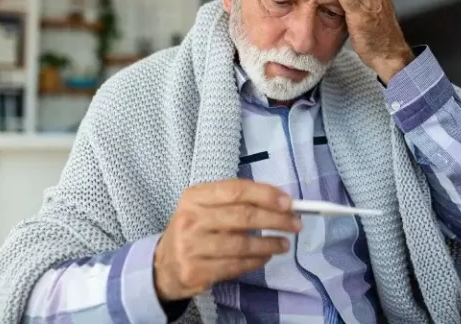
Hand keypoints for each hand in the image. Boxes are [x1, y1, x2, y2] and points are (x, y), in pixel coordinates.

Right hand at [154, 179, 300, 301]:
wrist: (165, 265)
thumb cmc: (194, 229)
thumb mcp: (205, 207)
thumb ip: (237, 201)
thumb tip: (280, 202)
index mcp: (195, 196)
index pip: (236, 190)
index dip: (265, 195)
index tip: (288, 202)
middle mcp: (191, 219)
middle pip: (243, 217)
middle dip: (275, 220)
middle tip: (295, 224)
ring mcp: (191, 246)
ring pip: (242, 244)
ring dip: (269, 244)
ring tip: (284, 244)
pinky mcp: (196, 271)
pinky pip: (235, 265)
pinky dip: (256, 261)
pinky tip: (265, 257)